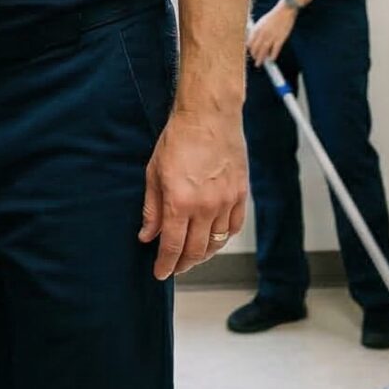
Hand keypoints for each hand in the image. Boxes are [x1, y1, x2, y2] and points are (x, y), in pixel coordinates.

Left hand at [139, 105, 246, 279]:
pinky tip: (214, 239)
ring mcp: (226, 201)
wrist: (209, 115)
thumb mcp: (154, 173)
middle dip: (183, 264)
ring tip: (193, 256)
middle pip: (196, 250)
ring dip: (203, 255)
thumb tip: (147, 235)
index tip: (160, 273)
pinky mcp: (241, 194)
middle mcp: (205, 206)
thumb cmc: (180, 138)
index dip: (165, 264)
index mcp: (180, 202)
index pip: (172, 246)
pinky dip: (223, 238)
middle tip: (175, 267)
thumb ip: (151, 209)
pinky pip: (234, 227)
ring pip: (216, 242)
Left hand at [246, 4, 296, 66]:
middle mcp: (263, 34)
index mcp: (257, 29)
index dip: (250, 50)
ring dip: (261, 59)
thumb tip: (252, 37)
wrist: (284, 11)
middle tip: (256, 60)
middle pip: (256, 49)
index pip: (250, 43)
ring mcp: (271, 37)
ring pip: (264, 51)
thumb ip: (256, 30)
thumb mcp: (261, 22)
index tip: (251, 53)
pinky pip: (275, 50)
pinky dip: (273, 56)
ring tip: (259, 63)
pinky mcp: (280, 39)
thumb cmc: (273, 16)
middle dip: (254, 56)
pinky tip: (271, 59)